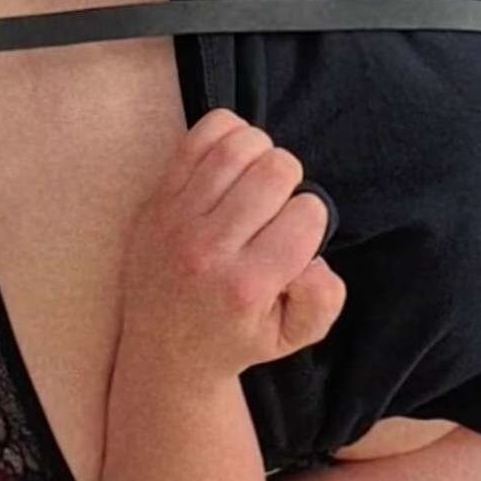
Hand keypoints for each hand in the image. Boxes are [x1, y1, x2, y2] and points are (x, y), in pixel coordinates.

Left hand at [122, 109, 345, 376]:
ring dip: (263, 152)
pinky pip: (197, 139)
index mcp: (245, 287)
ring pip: (237, 148)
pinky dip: (228, 133)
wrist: (163, 348)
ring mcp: (177, 219)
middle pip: (274, 172)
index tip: (299, 234)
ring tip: (260, 177)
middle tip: (281, 202)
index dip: (313, 218)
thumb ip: (322, 301)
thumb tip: (315, 258)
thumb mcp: (292, 337)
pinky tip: (236, 157)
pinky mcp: (158, 199)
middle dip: (292, 179)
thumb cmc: (235, 337)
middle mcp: (208, 249)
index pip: (305, 217)